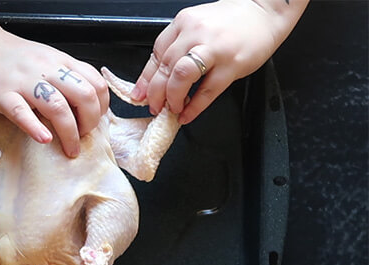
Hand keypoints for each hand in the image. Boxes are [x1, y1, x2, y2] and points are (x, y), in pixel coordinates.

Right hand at [0, 29, 108, 157]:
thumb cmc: (16, 60)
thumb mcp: (49, 61)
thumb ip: (68, 78)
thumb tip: (91, 106)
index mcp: (62, 63)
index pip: (96, 84)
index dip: (102, 107)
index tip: (95, 121)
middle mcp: (47, 70)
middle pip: (83, 96)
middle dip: (90, 122)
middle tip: (82, 137)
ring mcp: (25, 82)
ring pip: (57, 106)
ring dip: (69, 132)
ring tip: (69, 148)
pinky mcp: (3, 94)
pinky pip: (21, 111)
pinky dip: (34, 127)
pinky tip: (44, 139)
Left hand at [131, 0, 279, 123]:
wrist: (264, 10)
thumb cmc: (230, 22)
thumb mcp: (196, 28)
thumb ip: (176, 49)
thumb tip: (155, 79)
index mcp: (182, 24)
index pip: (156, 55)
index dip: (146, 80)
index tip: (140, 96)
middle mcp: (195, 33)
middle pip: (165, 67)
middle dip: (156, 93)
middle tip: (155, 107)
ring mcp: (214, 48)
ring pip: (182, 76)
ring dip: (173, 97)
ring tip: (172, 109)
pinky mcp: (232, 64)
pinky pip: (208, 90)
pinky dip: (194, 107)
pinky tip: (187, 114)